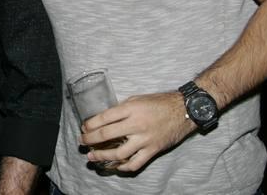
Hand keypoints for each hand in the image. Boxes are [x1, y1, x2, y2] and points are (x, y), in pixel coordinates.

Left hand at [80, 91, 196, 171]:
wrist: (184, 111)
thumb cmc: (159, 103)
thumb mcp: (136, 100)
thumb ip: (121, 109)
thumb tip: (104, 119)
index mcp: (130, 109)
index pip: (103, 118)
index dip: (90, 124)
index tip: (83, 127)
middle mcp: (136, 125)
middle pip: (106, 135)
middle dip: (90, 140)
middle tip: (82, 142)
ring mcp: (145, 139)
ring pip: (119, 153)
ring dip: (102, 156)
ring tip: (92, 156)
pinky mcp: (153, 150)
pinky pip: (136, 163)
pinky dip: (124, 167)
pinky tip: (115, 166)